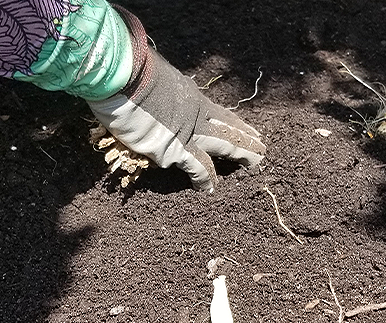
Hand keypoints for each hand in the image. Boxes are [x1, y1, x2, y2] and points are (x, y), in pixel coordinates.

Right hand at [88, 7, 265, 191]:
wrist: (122, 74)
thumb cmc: (130, 70)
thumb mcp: (153, 77)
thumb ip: (162, 91)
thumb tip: (157, 93)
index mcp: (191, 96)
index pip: (219, 113)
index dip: (234, 122)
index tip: (247, 129)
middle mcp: (195, 113)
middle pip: (229, 128)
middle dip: (246, 138)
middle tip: (262, 147)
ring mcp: (188, 131)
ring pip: (224, 145)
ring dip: (240, 155)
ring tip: (253, 163)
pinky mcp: (174, 148)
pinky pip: (196, 167)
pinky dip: (204, 178)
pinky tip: (209, 188)